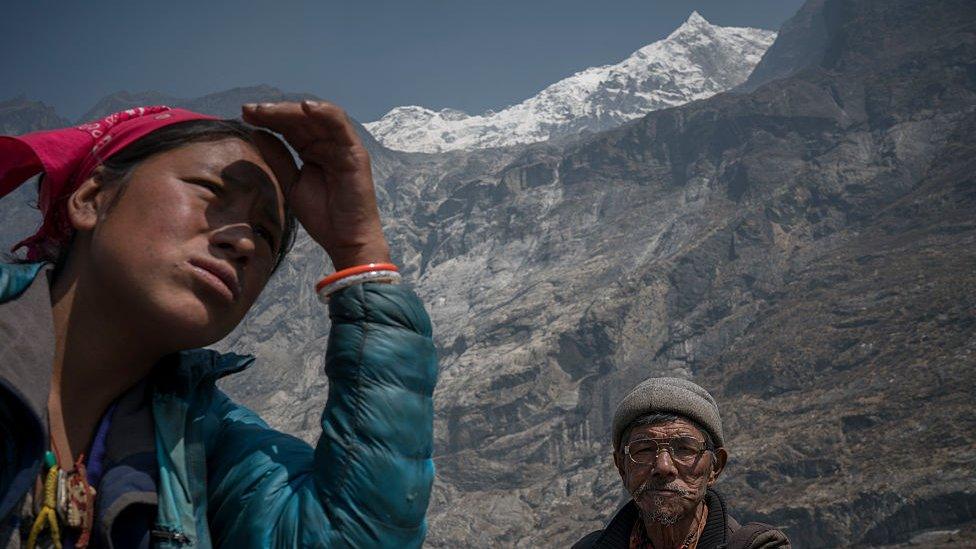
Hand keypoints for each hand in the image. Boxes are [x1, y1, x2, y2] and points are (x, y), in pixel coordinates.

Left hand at [242, 101, 389, 269]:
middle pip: (299, 119)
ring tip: (267, 109)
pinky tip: (305, 107)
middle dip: (273, 112)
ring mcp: (342, 146)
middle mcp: (328, 143)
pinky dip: (325, 112)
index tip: (244, 115)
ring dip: (291, 110)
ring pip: (316, 117)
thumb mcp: (291, 184)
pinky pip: (340, 125)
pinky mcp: (354, 152)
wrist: (346, 240)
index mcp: (313, 150)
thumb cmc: (323, 216)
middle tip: (249, 110)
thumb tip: (257, 133)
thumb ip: (278, 158)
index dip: (267, 119)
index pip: (289, 127)